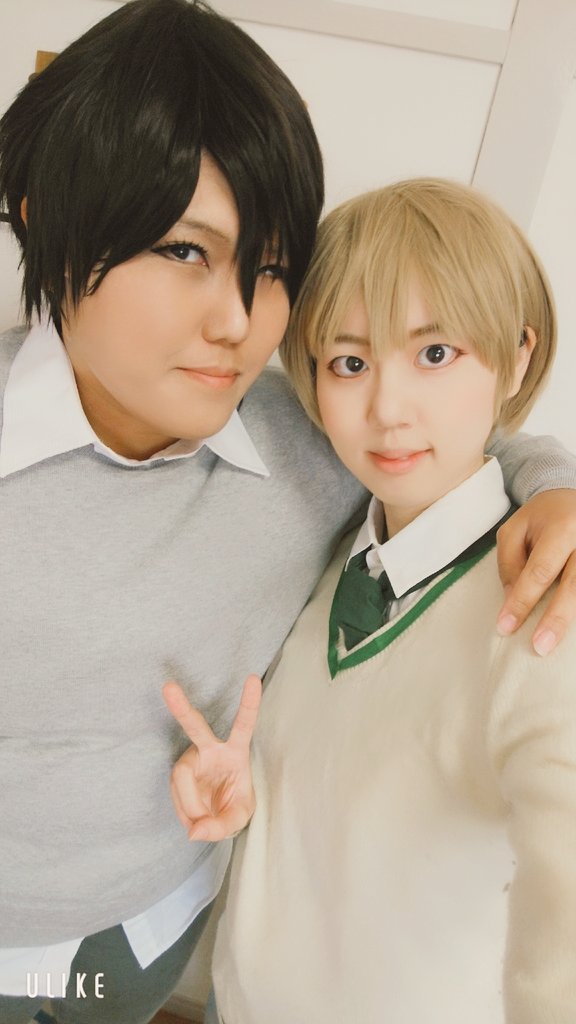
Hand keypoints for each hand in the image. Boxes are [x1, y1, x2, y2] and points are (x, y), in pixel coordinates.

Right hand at [163, 674, 261, 840]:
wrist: (216, 813)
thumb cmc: (233, 804)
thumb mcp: (240, 817)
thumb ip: (222, 826)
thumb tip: (194, 831)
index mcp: (235, 750)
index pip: (244, 724)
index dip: (249, 703)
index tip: (253, 678)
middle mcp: (209, 749)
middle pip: (195, 726)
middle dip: (181, 708)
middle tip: (168, 687)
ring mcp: (190, 760)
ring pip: (182, 779)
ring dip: (192, 807)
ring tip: (203, 824)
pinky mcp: (177, 775)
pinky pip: (178, 796)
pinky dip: (186, 814)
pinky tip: (194, 821)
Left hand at [496, 489, 575, 655]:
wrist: (573, 498)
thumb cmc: (542, 518)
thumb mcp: (514, 530)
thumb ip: (509, 563)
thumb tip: (511, 600)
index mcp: (562, 528)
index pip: (540, 571)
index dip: (522, 601)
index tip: (505, 626)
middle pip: (573, 586)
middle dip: (555, 620)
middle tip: (538, 647)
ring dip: (569, 620)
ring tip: (552, 644)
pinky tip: (570, 634)